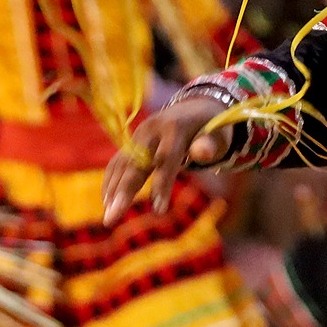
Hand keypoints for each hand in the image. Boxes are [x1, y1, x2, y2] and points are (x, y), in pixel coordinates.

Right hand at [101, 96, 228, 224]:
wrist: (196, 107)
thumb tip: (204, 153)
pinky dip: (111, 183)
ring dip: (112, 192)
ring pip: (122, 165)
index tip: (160, 211)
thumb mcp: (218, 133)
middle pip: (136, 163)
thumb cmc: (212, 127)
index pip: (167, 158)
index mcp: (174, 126)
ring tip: (108, 219)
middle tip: (111, 219)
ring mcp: (138, 135)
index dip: (163, 184)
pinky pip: (117, 164)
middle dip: (124, 192)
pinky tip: (108, 204)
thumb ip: (210, 144)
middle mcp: (151, 129)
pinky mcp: (130, 143)